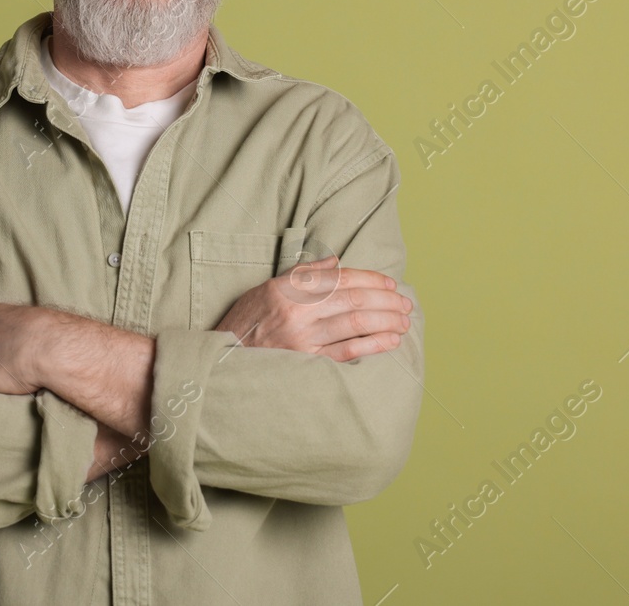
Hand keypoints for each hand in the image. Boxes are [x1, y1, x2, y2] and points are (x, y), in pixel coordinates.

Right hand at [214, 256, 410, 361]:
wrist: (224, 360)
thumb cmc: (246, 322)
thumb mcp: (267, 288)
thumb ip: (302, 275)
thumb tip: (335, 262)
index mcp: (288, 289)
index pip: (340, 278)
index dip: (369, 279)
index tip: (388, 284)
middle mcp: (297, 313)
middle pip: (353, 300)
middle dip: (385, 300)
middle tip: (404, 302)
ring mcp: (303, 340)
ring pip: (355, 325)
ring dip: (386, 320)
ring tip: (404, 320)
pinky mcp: (308, 364)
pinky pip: (348, 352)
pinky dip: (374, 344)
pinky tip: (391, 340)